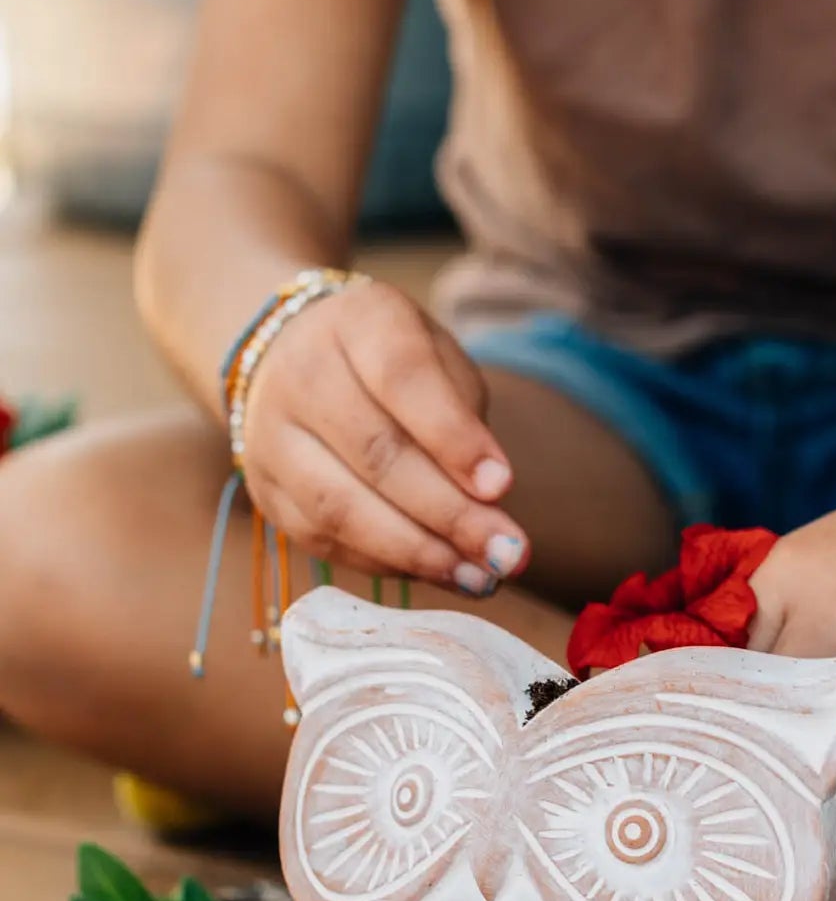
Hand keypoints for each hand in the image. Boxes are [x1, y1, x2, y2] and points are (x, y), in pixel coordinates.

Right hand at [240, 280, 528, 592]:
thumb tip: (490, 499)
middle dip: (449, 513)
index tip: (503, 486)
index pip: (403, 379)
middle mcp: (300, 375)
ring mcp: (270, 437)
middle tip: (507, 552)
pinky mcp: (264, 492)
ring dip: (416, 552)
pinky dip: (385, 563)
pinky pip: (323, 540)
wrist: (289, 354)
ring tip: (478, 577)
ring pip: (339, 507)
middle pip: (375, 453)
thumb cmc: (390, 361)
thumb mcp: (437, 356)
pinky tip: (437, 572)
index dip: (453, 437)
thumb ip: (462, 417)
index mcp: (357, 323)